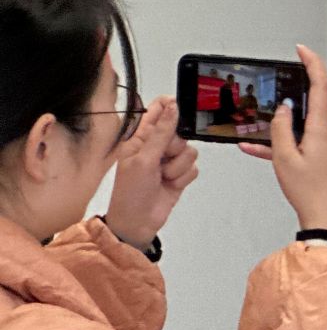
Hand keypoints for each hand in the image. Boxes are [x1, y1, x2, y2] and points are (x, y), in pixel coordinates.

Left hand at [103, 97, 197, 246]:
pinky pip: (194, 167)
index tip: (177, 107)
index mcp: (140, 139)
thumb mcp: (143, 159)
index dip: (168, 106)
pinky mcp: (179, 175)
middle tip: (163, 157)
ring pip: (189, 150)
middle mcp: (155, 148)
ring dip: (178, 166)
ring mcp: (168, 162)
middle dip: (175, 146)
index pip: (156, 112)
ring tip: (164, 177)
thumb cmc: (130, 192)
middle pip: (180, 132)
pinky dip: (183, 176)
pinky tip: (171, 185)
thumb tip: (173, 105)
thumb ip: (161, 132)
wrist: (136, 224)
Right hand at [238, 45, 326, 234]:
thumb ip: (280, 129)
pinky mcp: (324, 150)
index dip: (312, 62)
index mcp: (323, 126)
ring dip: (282, 121)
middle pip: (312, 99)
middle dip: (292, 92)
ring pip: (303, 120)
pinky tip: (258, 146)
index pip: (321, 83)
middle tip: (275, 86)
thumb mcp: (285, 158)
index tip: (301, 50)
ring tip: (258, 126)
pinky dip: (283, 139)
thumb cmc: (311, 191)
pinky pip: (301, 137)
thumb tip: (282, 109)